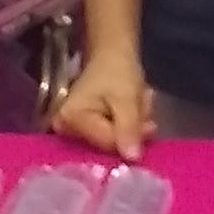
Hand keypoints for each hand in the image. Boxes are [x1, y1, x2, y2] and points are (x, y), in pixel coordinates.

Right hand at [52, 45, 154, 159]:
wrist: (112, 54)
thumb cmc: (116, 70)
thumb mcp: (127, 97)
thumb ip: (129, 127)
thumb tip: (132, 159)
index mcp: (69, 119)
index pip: (107, 142)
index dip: (132, 135)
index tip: (150, 123)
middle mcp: (64, 130)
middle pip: (109, 144)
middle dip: (132, 128)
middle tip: (142, 107)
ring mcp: (73, 131)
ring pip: (115, 141)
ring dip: (133, 125)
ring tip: (138, 104)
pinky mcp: (85, 130)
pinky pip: (113, 136)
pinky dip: (128, 125)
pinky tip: (132, 109)